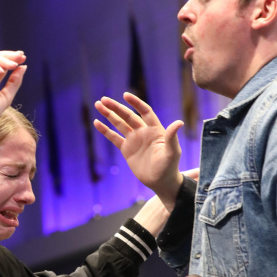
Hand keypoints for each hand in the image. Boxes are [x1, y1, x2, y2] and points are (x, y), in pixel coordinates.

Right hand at [0, 51, 27, 139]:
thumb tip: (24, 66)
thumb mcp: (7, 96)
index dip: (12, 60)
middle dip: (9, 56)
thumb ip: (15, 82)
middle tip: (20, 56)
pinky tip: (0, 71)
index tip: (23, 58)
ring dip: (2, 60)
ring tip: (13, 65)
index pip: (2, 67)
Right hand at [94, 93, 183, 208]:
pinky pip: (114, 138)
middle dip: (116, 107)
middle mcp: (143, 131)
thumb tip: (179, 122)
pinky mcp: (126, 149)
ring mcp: (134, 140)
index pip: (145, 111)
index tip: (125, 95)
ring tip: (98, 105)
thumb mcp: (172, 152)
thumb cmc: (170, 167)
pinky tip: (97, 122)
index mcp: (155, 129)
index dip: (136, 103)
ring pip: (119, 124)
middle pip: (128, 115)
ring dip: (109, 114)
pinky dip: (105, 130)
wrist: (161, 182)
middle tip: (104, 99)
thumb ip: (172, 137)